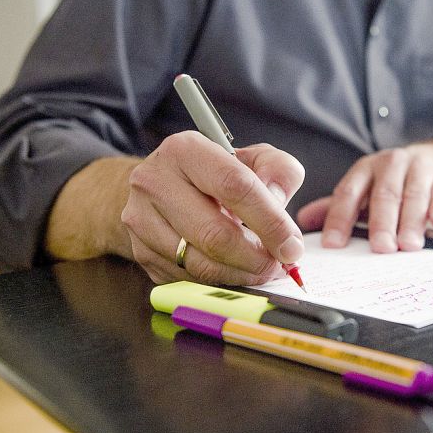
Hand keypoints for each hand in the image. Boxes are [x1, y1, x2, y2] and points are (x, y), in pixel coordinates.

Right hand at [121, 131, 304, 284]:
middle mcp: (154, 182)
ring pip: (200, 264)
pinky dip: (218, 281)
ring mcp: (141, 220)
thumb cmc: (214, 174)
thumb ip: (278, 172)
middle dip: (256, 258)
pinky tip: (234, 271)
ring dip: (240, 274)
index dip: (270, 221)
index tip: (292, 246)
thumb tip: (279, 204)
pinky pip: (187, 279)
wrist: (160, 187)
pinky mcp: (140, 252)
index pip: (235, 187)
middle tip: (280, 266)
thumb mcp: (252, 159)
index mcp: (185, 150)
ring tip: (262, 269)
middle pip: (214, 233)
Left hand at [297, 138, 432, 252]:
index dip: (339, 218)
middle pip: (384, 195)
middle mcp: (391, 165)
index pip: (348, 193)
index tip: (333, 244)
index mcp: (366, 169)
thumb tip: (303, 221)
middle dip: (381, 224)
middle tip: (380, 248)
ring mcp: (420, 169)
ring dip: (411, 222)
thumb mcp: (365, 187)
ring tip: (408, 245)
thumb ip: (338, 205)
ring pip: (413, 196)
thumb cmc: (397, 179)